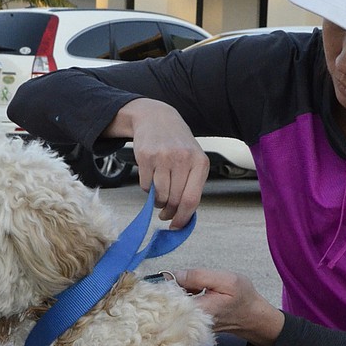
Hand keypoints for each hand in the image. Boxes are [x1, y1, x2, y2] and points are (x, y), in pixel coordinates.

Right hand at [105, 98, 208, 228]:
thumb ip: (192, 186)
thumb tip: (183, 217)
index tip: (176, 227)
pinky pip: (145, 186)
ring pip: (159, 196)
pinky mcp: (145, 156)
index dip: (183, 218)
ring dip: (158, 201)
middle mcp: (183, 159)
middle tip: (165, 212)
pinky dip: (147, 189)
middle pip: (174, 200)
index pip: (191, 200)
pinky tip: (152, 178)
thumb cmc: (178, 145)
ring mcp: (163, 157)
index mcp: (200, 163)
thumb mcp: (193, 161)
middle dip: (169, 211)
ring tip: (160, 193)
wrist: (158, 118)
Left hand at [173, 268, 284, 345]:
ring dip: (176, 293)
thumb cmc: (242, 297)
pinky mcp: (190, 324)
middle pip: (167, 304)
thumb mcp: (226, 280)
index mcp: (198, 311)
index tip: (168, 276)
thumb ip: (198, 276)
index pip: (168, 300)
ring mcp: (190, 325)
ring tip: (194, 287)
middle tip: (185, 280)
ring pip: (172, 306)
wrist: (252, 316)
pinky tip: (192, 293)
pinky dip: (181, 299)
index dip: (164, 286)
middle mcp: (191, 322)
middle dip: (169, 288)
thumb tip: (173, 275)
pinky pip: (177, 310)